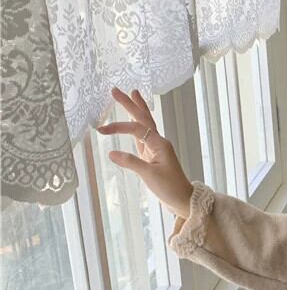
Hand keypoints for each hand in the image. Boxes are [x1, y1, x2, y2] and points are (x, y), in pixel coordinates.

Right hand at [95, 87, 193, 218]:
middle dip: (130, 104)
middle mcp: (159, 142)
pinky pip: (143, 135)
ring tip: (132, 93)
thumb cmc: (169, 188)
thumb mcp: (149, 175)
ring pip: (145, 124)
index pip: (137, 129)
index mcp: (160, 144)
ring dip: (137, 109)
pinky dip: (137, 125)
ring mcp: (156, 147)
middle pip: (143, 118)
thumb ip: (131, 162)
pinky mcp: (153, 154)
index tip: (101, 130)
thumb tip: (111, 152)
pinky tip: (133, 120)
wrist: (182, 199)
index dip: (119, 127)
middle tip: (116, 90)